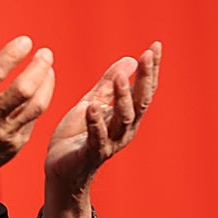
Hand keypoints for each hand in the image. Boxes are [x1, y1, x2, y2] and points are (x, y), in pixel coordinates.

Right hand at [0, 25, 56, 187]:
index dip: (12, 54)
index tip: (25, 41)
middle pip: (23, 89)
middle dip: (38, 67)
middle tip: (45, 52)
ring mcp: (3, 133)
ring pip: (35, 105)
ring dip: (46, 84)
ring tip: (48, 68)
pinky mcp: (14, 145)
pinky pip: (33, 120)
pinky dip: (39, 102)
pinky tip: (40, 89)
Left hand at [44, 41, 160, 200]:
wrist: (61, 170)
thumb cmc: (78, 136)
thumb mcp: (92, 103)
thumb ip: (108, 85)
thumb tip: (130, 59)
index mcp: (125, 116)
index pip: (143, 89)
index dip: (150, 69)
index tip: (156, 46)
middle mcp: (124, 129)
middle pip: (140, 102)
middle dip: (145, 78)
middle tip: (147, 55)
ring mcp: (109, 142)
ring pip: (123, 118)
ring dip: (122, 97)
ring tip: (120, 77)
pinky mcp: (90, 153)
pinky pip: (97, 138)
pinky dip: (96, 122)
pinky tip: (92, 107)